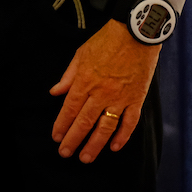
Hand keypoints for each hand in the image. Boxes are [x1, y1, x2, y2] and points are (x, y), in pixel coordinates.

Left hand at [49, 20, 160, 162]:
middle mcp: (101, 92)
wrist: (135, 33)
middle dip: (74, 140)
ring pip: (106, 127)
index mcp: (85, 81)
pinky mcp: (136, 98)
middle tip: (66, 154)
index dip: (61, 125)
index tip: (56, 138)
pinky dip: (123, 136)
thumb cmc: (106, 41)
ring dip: (95, 144)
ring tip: (86, 158)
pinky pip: (130, 122)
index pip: (69, 108)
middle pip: (85, 122)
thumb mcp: (80, 54)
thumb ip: (68, 76)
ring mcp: (120, 97)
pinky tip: (114, 147)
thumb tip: (55, 93)